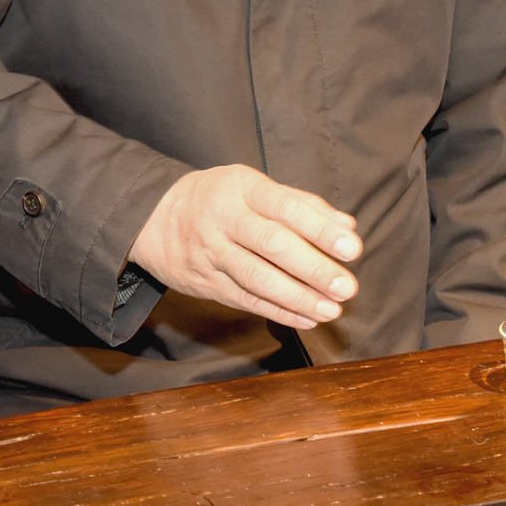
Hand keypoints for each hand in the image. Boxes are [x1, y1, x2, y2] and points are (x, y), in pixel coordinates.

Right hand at [127, 165, 361, 330]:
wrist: (153, 219)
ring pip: (257, 278)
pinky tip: (306, 319)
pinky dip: (278, 312)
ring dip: (298, 298)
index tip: (352, 248)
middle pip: (271, 244)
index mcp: (241, 187)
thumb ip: (302, 203)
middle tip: (347, 287)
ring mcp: (211, 252)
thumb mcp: (253, 186)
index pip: (285, 206)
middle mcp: (223, 218)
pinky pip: (245, 300)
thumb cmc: (217, 198)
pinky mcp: (205, 282)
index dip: (320, 228)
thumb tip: (346, 225)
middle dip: (313, 269)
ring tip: (331, 310)